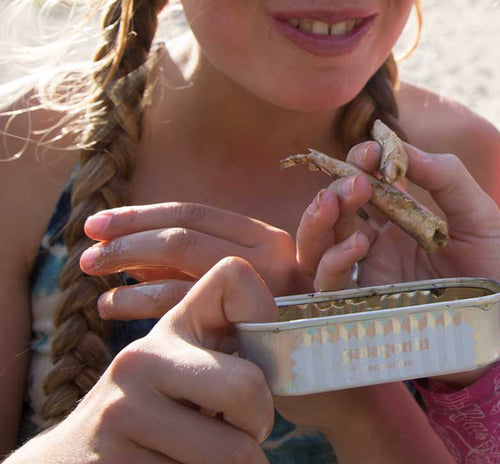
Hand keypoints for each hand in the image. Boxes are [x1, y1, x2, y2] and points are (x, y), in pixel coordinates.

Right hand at [7, 258, 274, 463]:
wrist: (72, 461)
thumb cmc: (159, 413)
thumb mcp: (188, 368)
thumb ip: (231, 344)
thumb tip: (303, 335)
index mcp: (172, 326)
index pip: (235, 279)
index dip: (269, 316)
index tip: (269, 357)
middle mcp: (141, 358)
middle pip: (247, 387)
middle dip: (260, 422)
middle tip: (246, 433)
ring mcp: (122, 410)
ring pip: (232, 451)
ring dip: (239, 463)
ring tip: (208, 455)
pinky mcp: (113, 462)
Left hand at [80, 203, 309, 320]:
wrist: (323, 377)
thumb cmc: (278, 330)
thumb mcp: (245, 286)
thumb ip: (201, 266)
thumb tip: (139, 255)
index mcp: (265, 236)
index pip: (194, 212)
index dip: (140, 214)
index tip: (98, 224)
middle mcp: (268, 251)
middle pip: (181, 231)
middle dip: (127, 237)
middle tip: (87, 250)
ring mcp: (263, 282)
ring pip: (178, 258)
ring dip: (126, 264)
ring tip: (93, 274)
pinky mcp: (252, 317)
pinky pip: (179, 300)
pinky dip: (136, 299)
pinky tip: (112, 305)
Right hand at [296, 141, 499, 332]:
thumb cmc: (496, 266)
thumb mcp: (478, 214)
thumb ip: (447, 178)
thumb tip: (403, 146)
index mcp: (402, 218)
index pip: (366, 182)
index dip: (361, 162)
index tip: (371, 150)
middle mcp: (379, 244)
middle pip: (335, 212)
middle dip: (336, 187)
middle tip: (355, 180)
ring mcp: (371, 274)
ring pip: (320, 245)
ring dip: (320, 220)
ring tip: (337, 201)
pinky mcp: (368, 306)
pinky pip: (332, 285)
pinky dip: (335, 261)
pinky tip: (359, 244)